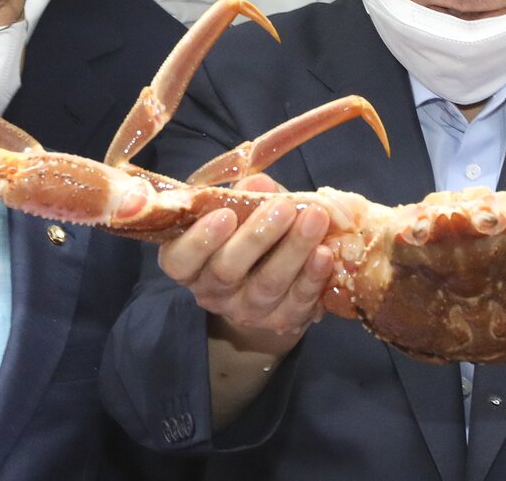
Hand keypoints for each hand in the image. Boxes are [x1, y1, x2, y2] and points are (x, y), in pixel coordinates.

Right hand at [159, 172, 332, 355]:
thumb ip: (244, 197)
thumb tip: (258, 185)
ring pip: (268, 284)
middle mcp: (212, 292)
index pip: (180, 260)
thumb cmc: (245, 232)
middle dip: (257, 237)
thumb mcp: (238, 211)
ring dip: (294, 250)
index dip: (199, 240)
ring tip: (315, 218)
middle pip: (227, 270)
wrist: (270, 280)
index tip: (225, 214)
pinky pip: (298, 301)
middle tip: (282, 207)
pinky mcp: (282, 320)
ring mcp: (247, 310)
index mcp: (189, 263)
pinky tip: (325, 253)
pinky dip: (313, 276)